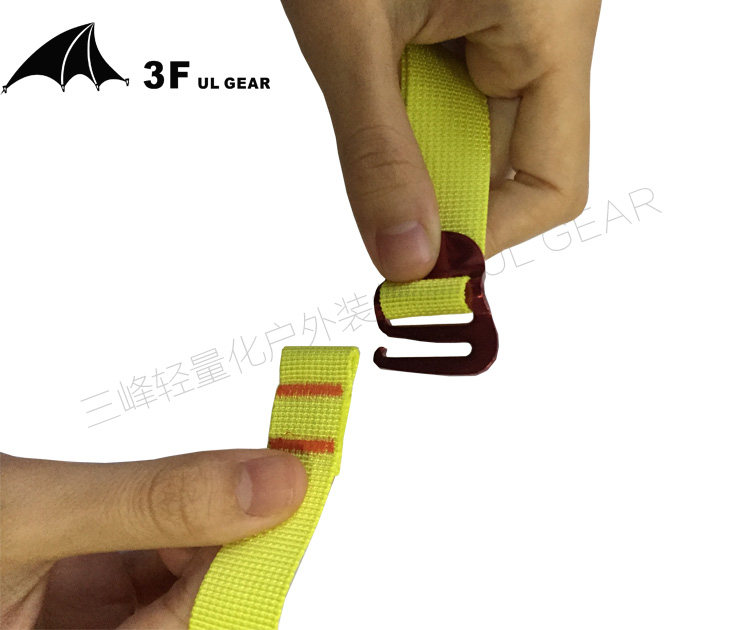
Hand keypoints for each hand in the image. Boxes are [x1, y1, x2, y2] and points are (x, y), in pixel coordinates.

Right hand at [0, 450, 306, 628]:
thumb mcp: (28, 517)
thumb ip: (153, 502)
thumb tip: (275, 480)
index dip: (253, 569)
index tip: (296, 495)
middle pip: (191, 612)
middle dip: (235, 543)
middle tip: (281, 472)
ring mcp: (78, 628)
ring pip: (174, 587)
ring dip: (206, 528)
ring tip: (239, 476)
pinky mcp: (75, 597)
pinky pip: (145, 566)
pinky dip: (171, 523)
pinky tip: (190, 492)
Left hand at [282, 0, 600, 280]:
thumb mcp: (350, 37)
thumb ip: (377, 155)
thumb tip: (404, 258)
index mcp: (549, 27)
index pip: (551, 183)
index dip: (485, 232)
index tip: (421, 258)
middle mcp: (545, 33)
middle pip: (508, 164)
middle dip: (434, 181)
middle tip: (373, 174)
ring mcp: (513, 27)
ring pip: (474, 133)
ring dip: (413, 139)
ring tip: (371, 73)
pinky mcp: (478, 21)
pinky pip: (452, 93)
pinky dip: (406, 106)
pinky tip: (378, 67)